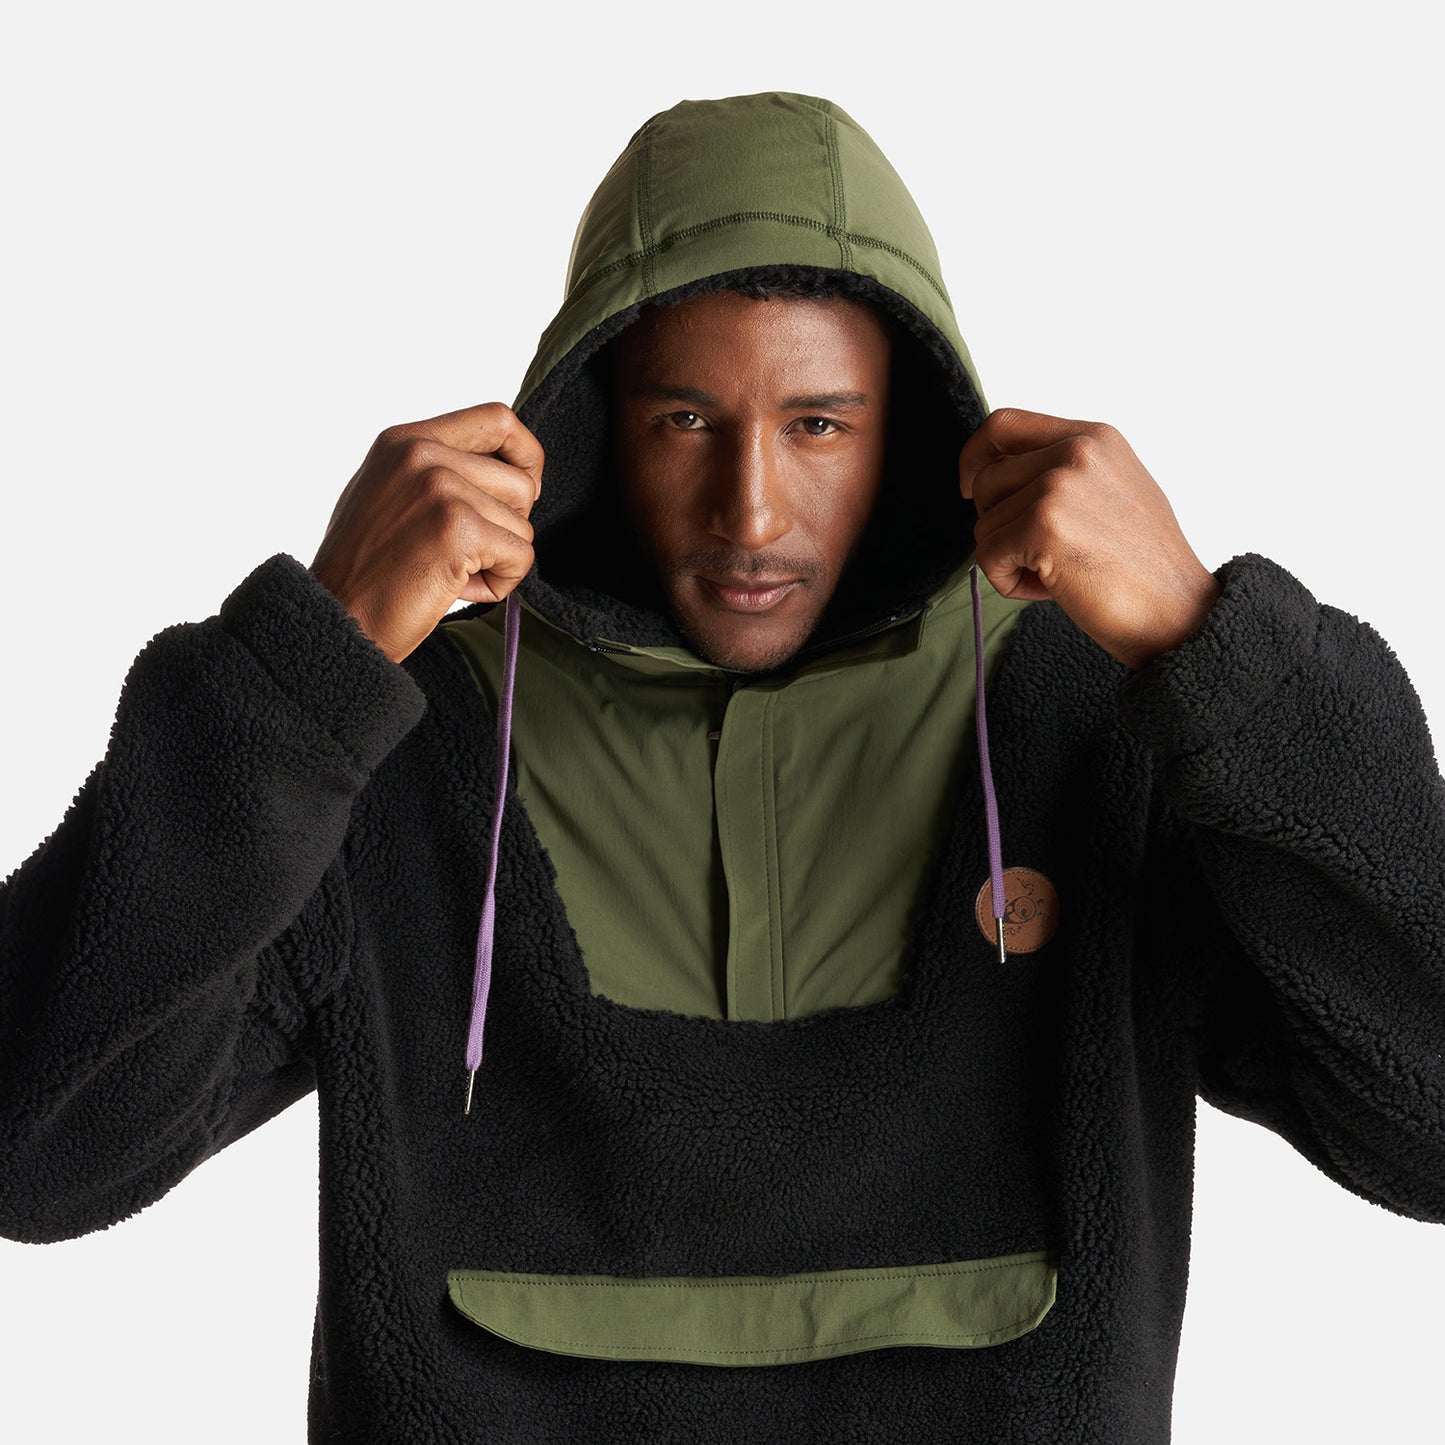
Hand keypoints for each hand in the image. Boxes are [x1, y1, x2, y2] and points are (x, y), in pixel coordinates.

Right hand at [310, 403, 543, 663]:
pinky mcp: (458, 529)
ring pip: (523, 524)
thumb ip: (437, 471)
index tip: (523, 490)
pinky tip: (459, 590)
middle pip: (521, 481)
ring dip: (500, 560)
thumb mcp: (390, 493)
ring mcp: (440, 488)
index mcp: (406, 440)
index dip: (526, 455)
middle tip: (469, 553)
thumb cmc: (363, 569)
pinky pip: (521, 556)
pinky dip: (501, 584)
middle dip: (510, 525)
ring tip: (452, 574)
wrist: (334, 618)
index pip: (498, 419)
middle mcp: (422, 454)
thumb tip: (500, 468)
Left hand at [958, 408, 1220, 669]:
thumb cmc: (1144, 566)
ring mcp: (1058, 486)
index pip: (1005, 424)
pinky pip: (986, 556)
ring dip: (1010, 560)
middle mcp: (1076, 451)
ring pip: (983, 524)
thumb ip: (1062, 472)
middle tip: (1040, 555)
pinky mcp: (1042, 526)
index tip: (969, 487)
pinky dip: (1009, 583)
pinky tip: (1052, 590)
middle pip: (986, 480)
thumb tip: (996, 474)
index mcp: (1093, 437)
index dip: (976, 455)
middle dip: (998, 525)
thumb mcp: (1112, 491)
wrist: (1178, 612)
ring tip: (1058, 575)